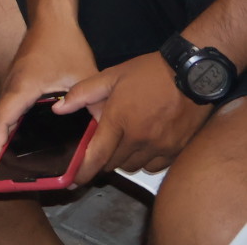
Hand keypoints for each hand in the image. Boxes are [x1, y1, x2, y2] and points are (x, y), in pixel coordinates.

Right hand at [0, 19, 97, 161]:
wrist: (51, 17)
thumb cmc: (64, 43)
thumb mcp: (84, 76)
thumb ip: (93, 107)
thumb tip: (103, 136)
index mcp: (22, 87)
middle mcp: (10, 86)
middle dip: (2, 147)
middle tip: (14, 171)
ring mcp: (9, 83)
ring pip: (3, 115)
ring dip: (7, 136)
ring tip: (22, 160)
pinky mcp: (15, 83)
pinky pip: (9, 108)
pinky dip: (14, 124)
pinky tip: (31, 137)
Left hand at [60, 52, 213, 181]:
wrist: (193, 74)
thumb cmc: (150, 72)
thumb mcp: (112, 75)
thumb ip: (83, 93)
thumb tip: (59, 109)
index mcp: (119, 119)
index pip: (97, 154)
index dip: (83, 171)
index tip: (74, 180)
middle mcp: (139, 138)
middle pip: (113, 163)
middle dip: (103, 158)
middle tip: (103, 145)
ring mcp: (160, 146)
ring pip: (133, 166)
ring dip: (124, 159)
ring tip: (124, 140)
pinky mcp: (177, 150)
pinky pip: (154, 166)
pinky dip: (145, 160)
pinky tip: (144, 144)